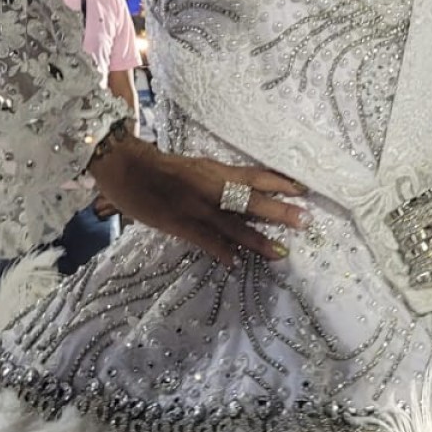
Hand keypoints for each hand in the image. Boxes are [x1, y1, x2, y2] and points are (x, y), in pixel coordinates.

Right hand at [86, 135, 306, 267]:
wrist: (127, 167)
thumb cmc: (161, 168)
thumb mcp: (197, 168)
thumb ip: (220, 180)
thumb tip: (246, 192)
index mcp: (216, 171)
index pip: (254, 176)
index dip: (279, 183)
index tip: (304, 190)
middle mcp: (211, 187)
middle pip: (250, 199)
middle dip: (279, 210)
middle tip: (304, 220)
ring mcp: (196, 207)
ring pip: (233, 223)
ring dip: (257, 238)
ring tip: (279, 252)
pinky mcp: (180, 224)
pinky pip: (206, 240)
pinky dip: (222, 251)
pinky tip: (236, 263)